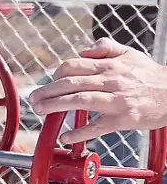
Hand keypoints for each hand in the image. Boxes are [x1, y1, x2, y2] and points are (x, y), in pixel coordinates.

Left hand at [27, 39, 166, 143]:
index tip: (47, 83)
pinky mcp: (123, 119)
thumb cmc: (149, 75)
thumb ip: (105, 46)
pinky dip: (79, 133)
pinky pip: (97, 127)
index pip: (73, 66)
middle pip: (71, 84)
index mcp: (109, 65)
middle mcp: (111, 81)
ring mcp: (117, 101)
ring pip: (80, 101)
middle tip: (33, 100)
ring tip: (40, 111)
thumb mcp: (129, 53)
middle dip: (47, 91)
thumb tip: (83, 49)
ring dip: (55, 106)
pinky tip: (65, 136)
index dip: (55, 75)